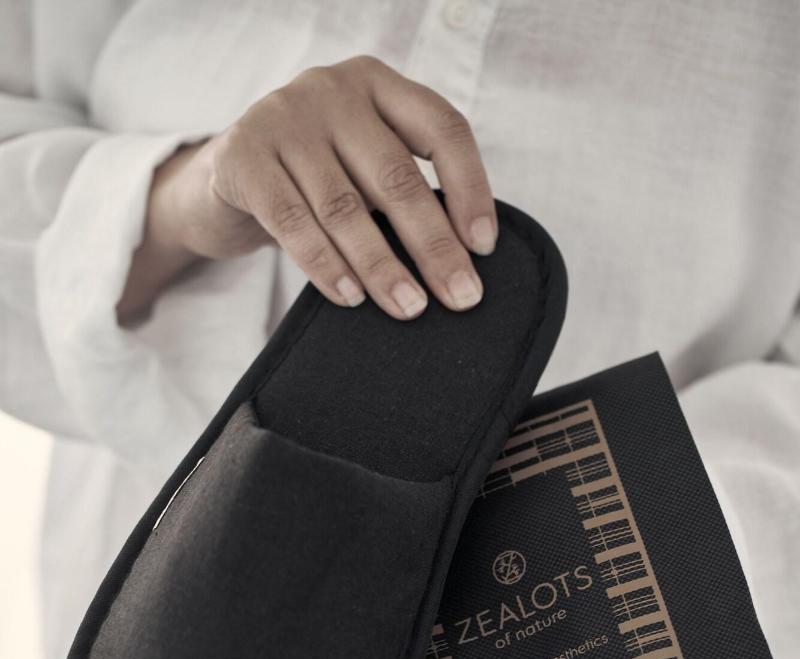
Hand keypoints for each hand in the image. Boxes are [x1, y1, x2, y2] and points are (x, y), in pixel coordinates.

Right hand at [118, 54, 496, 321]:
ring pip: (345, 206)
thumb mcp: (361, 165)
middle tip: (460, 297)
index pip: (442, 128)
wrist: (222, 180)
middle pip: (397, 176)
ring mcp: (283, 118)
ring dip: (382, 266)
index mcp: (377, 84)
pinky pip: (292, 222)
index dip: (471, 187)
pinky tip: (351, 298)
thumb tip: (462, 260)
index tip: (484, 247)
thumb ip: (402, 188)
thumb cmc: (312, 181)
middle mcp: (332, 90)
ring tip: (409, 307)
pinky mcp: (242, 156)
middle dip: (434, 244)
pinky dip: (326, 266)